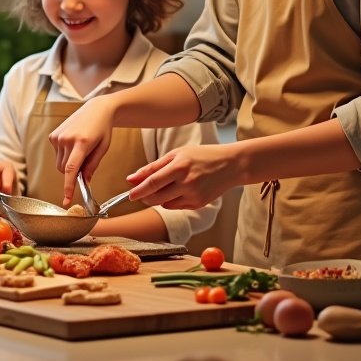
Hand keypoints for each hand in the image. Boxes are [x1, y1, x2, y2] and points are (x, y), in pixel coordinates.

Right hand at [48, 96, 116, 205]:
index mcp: (82, 143)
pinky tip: (73, 143)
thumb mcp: (103, 148)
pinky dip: (64, 155)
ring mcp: (58, 137)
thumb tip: (84, 182)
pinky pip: (56, 155)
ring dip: (68, 164)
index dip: (68, 186)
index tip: (66, 199)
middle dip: (73, 173)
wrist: (96, 109)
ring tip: (80, 149)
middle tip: (85, 162)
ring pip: (59, 164)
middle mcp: (67, 139)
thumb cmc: (103, 129)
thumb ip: (92, 166)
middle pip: (64, 170)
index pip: (71, 169)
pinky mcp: (53, 136)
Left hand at [127, 144, 244, 209]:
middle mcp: (186, 183)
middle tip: (140, 192)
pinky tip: (181, 189)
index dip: (138, 190)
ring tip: (168, 184)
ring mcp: (193, 196)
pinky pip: (176, 206)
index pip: (153, 183)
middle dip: (145, 197)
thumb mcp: (177, 154)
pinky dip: (172, 200)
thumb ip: (153, 167)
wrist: (231, 165)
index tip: (129, 195)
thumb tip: (131, 179)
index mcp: (180, 166)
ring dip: (158, 198)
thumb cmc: (202, 156)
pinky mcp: (198, 204)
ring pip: (164, 204)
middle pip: (155, 197)